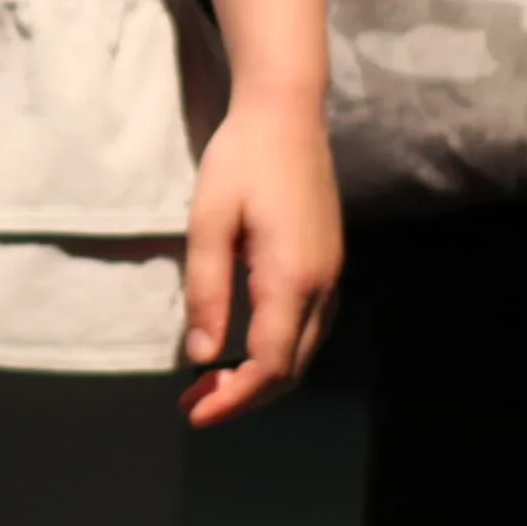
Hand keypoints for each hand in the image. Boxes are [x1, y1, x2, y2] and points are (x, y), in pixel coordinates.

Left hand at [177, 91, 342, 423]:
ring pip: (304, 352)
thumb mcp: (208, 223)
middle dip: (244, 397)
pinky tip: (246, 349)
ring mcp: (332, 275)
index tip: (195, 412)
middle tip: (194, 404)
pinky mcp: (330, 264)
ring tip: (211, 384)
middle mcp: (322, 285)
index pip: (270, 364)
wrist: (288, 113)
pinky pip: (310, 329)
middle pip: (292, 369)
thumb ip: (206, 292)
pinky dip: (279, 353)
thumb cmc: (241, 160)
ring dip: (261, 378)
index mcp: (292, 277)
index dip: (234, 398)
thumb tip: (203, 356)